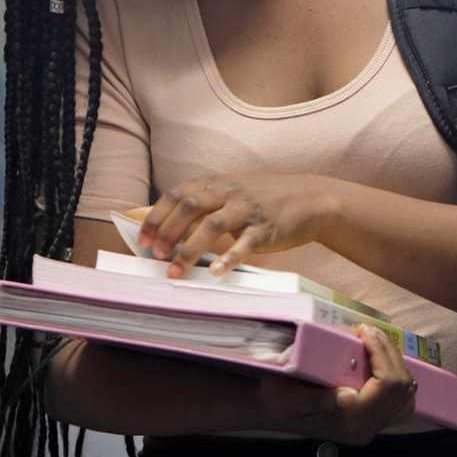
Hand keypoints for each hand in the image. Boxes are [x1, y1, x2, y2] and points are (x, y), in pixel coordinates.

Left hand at [132, 173, 335, 276]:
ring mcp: (248, 210)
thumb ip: (208, 202)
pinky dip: (228, 258)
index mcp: (218, 183)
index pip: (178, 194)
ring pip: (211, 225)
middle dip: (168, 232)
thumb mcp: (236, 192)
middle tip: (156, 255)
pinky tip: (217, 272)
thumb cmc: (268, 199)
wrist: (313, 198)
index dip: (157, 217)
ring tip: (175, 271)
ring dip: (189, 250)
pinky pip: (244, 244)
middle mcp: (230, 192)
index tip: (143, 239)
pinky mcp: (266, 228)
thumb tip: (171, 226)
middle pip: (190, 207)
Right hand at [253, 323, 417, 444]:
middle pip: (401, 386)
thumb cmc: (279, 400)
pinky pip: (402, 403)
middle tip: (369, 332)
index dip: (382, 353)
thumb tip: (349, 396)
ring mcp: (371, 427)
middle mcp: (365, 428)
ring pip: (406, 394)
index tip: (364, 331)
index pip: (387, 384)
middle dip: (389, 352)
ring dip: (396, 363)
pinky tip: (383, 364)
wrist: (274, 411)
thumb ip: (318, 400)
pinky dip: (399, 380)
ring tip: (376, 343)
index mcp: (350, 421)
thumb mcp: (288, 398)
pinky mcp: (372, 423)